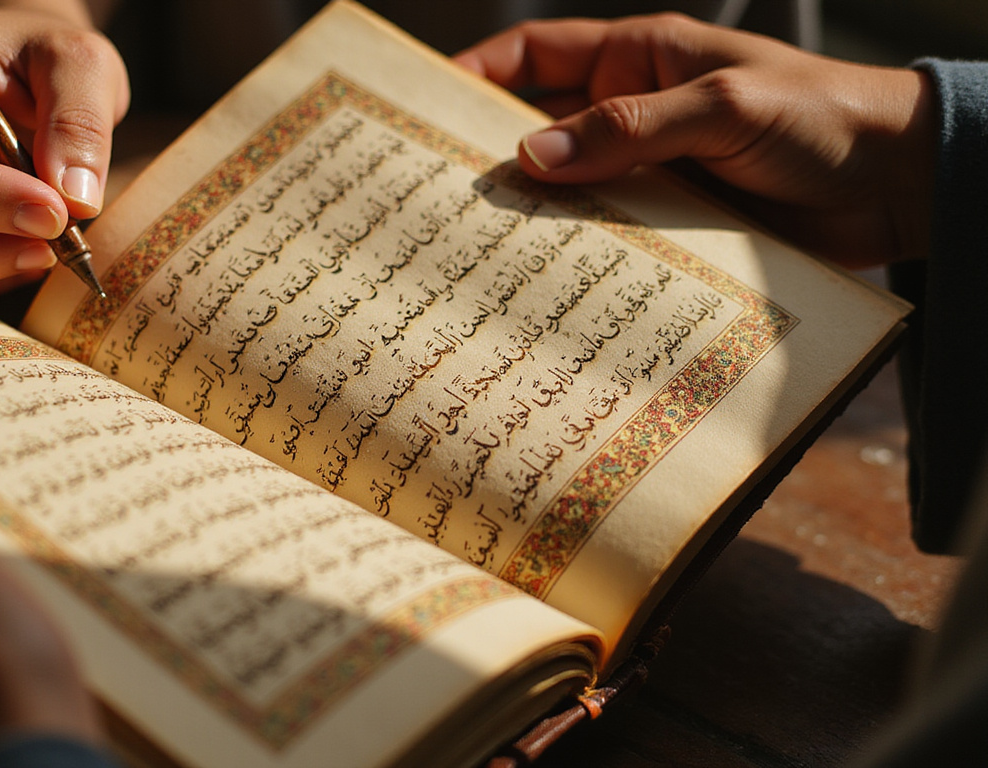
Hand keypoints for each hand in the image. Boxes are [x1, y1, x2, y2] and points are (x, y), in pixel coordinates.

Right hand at [454, 14, 935, 267]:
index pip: (538, 55)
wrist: (900, 184)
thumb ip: (630, 127)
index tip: (424, 105)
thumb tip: (534, 154)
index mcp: (643, 59)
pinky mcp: (674, 224)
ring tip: (479, 248)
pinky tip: (548, 279)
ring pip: (572, 190)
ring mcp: (652, 172)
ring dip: (535, 215)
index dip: (478, 72)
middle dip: (492, 155)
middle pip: (542, 128)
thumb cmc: (823, 118)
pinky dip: (579, 254)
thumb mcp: (725, 107)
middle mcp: (636, 114)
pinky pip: (611, 235)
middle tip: (438, 194)